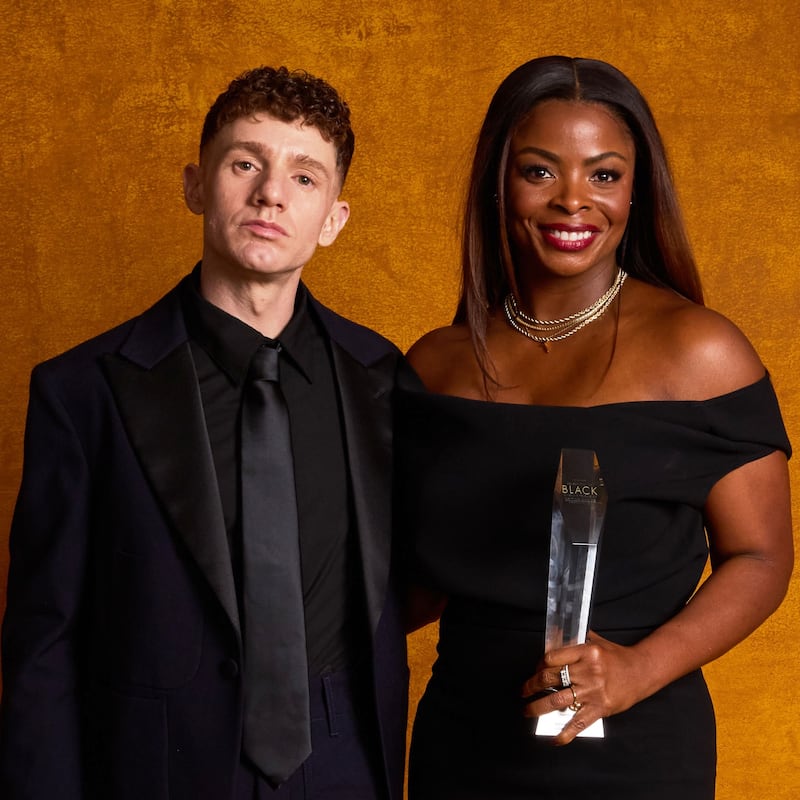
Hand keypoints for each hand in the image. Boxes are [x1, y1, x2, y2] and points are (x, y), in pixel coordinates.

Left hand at [520, 632, 646, 744]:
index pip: (551, 658)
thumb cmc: (617, 656)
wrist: (641, 672)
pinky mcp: (600, 709)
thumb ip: (575, 640)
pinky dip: (564, 733)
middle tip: (522, 691)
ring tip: (527, 710)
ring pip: (557, 701)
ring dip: (537, 707)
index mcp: (585, 652)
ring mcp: (593, 692)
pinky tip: (554, 739)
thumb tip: (553, 637)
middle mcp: (587, 671)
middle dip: (530, 686)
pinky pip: (578, 723)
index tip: (534, 671)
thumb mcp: (595, 641)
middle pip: (550, 678)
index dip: (538, 665)